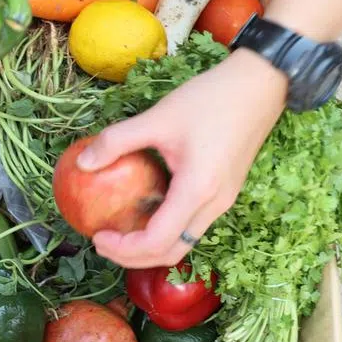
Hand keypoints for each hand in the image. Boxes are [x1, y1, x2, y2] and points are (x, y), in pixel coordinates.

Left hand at [74, 50, 287, 268]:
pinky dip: (164, 229)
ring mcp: (223, 201)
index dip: (123, 249)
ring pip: (184, 241)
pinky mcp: (224, 192)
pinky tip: (141, 210)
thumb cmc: (210, 99)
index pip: (157, 242)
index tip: (97, 236)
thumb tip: (82, 162)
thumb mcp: (157, 117)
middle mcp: (214, 205)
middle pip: (172, 252)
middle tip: (101, 241)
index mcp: (197, 191)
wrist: (259, 85)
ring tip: (118, 231)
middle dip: (133, 256)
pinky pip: (192, 224)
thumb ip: (116, 141)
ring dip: (150, 246)